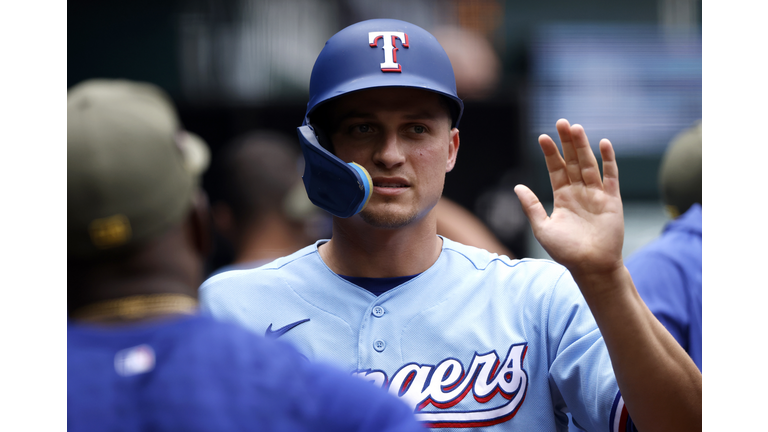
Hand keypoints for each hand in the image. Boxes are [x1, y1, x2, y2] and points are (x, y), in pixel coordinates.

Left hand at [514, 119, 623, 279]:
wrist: (591, 266)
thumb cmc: (566, 251)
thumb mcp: (543, 228)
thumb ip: (531, 206)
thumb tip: (517, 186)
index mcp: (562, 197)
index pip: (555, 169)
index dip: (550, 153)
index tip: (542, 137)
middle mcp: (579, 192)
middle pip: (572, 161)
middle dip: (566, 143)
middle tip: (561, 122)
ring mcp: (596, 194)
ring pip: (589, 164)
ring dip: (583, 146)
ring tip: (576, 128)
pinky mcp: (612, 200)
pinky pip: (610, 176)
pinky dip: (608, 160)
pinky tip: (604, 144)